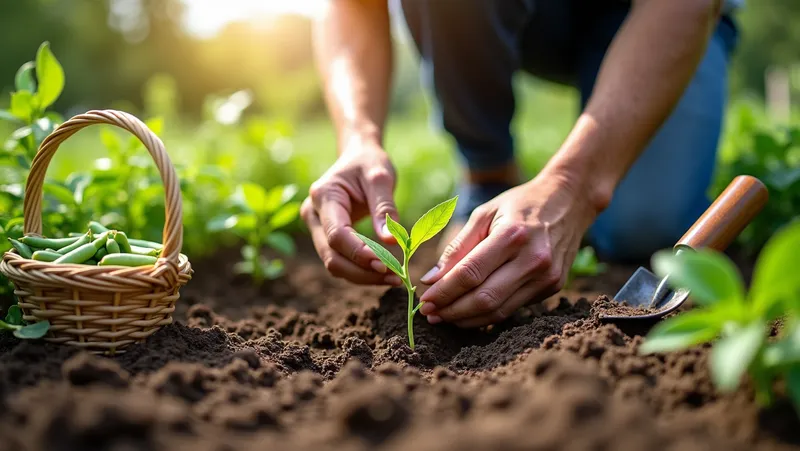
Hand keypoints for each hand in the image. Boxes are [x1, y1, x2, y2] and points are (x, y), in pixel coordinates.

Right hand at [300, 137, 402, 285]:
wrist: (357, 156)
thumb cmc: (369, 162)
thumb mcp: (381, 177)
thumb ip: (385, 208)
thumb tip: (392, 242)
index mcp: (323, 195)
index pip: (337, 234)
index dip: (359, 253)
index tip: (386, 265)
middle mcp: (313, 214)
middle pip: (331, 256)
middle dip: (362, 271)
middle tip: (395, 277)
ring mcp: (316, 227)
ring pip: (334, 263)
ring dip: (362, 276)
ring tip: (394, 277)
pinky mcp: (325, 237)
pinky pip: (340, 260)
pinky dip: (360, 270)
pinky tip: (383, 271)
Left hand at [417, 171, 599, 327]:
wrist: (569, 202)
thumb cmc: (520, 204)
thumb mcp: (484, 213)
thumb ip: (457, 247)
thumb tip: (431, 280)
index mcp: (513, 235)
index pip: (470, 273)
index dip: (444, 291)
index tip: (424, 300)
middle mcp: (533, 259)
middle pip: (484, 298)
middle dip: (451, 310)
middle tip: (429, 313)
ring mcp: (546, 277)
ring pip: (498, 311)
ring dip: (466, 319)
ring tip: (444, 316)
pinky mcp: (553, 288)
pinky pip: (512, 308)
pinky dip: (487, 314)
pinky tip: (468, 312)